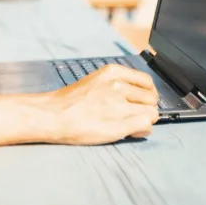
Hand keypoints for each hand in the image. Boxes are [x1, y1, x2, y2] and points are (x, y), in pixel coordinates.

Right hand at [41, 64, 159, 144]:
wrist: (53, 115)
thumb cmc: (70, 101)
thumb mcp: (96, 81)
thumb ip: (117, 84)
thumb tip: (138, 96)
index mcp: (113, 72)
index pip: (147, 82)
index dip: (146, 94)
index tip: (140, 101)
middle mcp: (118, 86)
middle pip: (152, 98)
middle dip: (146, 107)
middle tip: (133, 115)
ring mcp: (119, 105)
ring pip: (152, 113)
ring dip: (145, 119)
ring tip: (130, 124)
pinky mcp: (119, 124)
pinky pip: (146, 125)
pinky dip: (142, 130)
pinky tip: (131, 131)